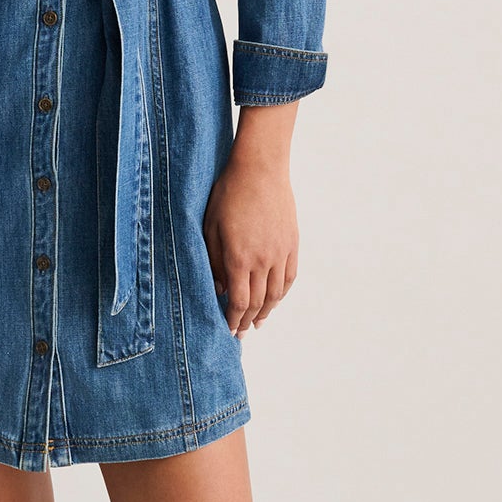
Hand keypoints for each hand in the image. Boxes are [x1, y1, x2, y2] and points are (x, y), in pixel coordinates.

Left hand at [203, 149, 298, 334]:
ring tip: (258, 322)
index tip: (227, 329)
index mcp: (238, 258)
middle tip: (240, 332)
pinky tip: (275, 299)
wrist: (260, 169)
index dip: (233, 319)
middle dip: (247, 320)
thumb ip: (213, 261)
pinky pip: (289, 276)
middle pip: (258, 302)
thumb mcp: (210, 227)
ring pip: (276, 293)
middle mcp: (262, 260)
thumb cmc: (228, 194)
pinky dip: (282, 293)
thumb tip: (219, 288)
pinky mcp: (292, 243)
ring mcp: (280, 252)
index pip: (239, 302)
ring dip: (267, 311)